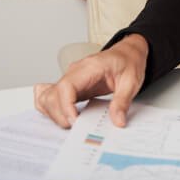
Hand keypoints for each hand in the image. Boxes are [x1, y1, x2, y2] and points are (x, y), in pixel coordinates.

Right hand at [33, 33, 147, 128]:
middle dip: (61, 115)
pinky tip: (63, 116)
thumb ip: (123, 101)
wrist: (128, 53)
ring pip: (48, 97)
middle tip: (79, 127)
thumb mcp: (132, 81)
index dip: (66, 106)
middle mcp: (75, 72)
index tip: (75, 121)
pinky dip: (52, 109)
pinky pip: (52, 97)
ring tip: (73, 123)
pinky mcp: (71, 86)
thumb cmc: (128, 62)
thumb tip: (117, 121)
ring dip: (55, 114)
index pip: (66, 86)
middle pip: (53, 95)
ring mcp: (71, 79)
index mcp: (90, 67)